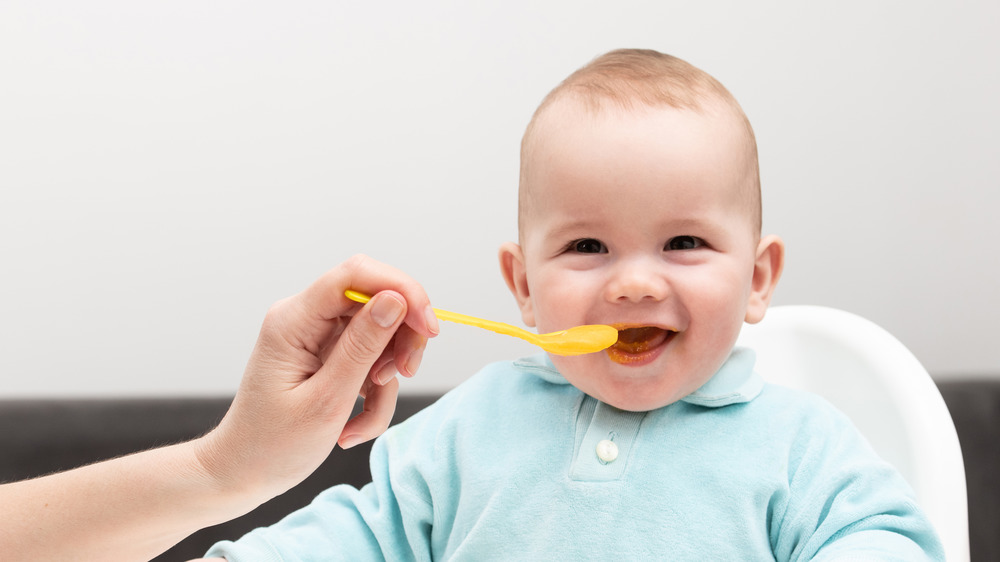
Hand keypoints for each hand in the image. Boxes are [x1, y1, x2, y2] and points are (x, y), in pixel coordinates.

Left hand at [195, 255, 438, 499]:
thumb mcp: (326, 400)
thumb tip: (396, 300)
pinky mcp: (328, 356)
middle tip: (406, 374)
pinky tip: (353, 426)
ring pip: (379, 335)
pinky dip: (374, 395)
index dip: (402, 290)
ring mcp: (317, 337)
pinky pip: (370, 360)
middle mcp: (304, 318)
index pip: (356, 275)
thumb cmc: (272, 445)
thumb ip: (362, 347)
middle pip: (375, 301)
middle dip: (401, 338)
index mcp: (293, 320)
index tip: (429, 329)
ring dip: (387, 377)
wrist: (242, 474)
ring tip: (365, 416)